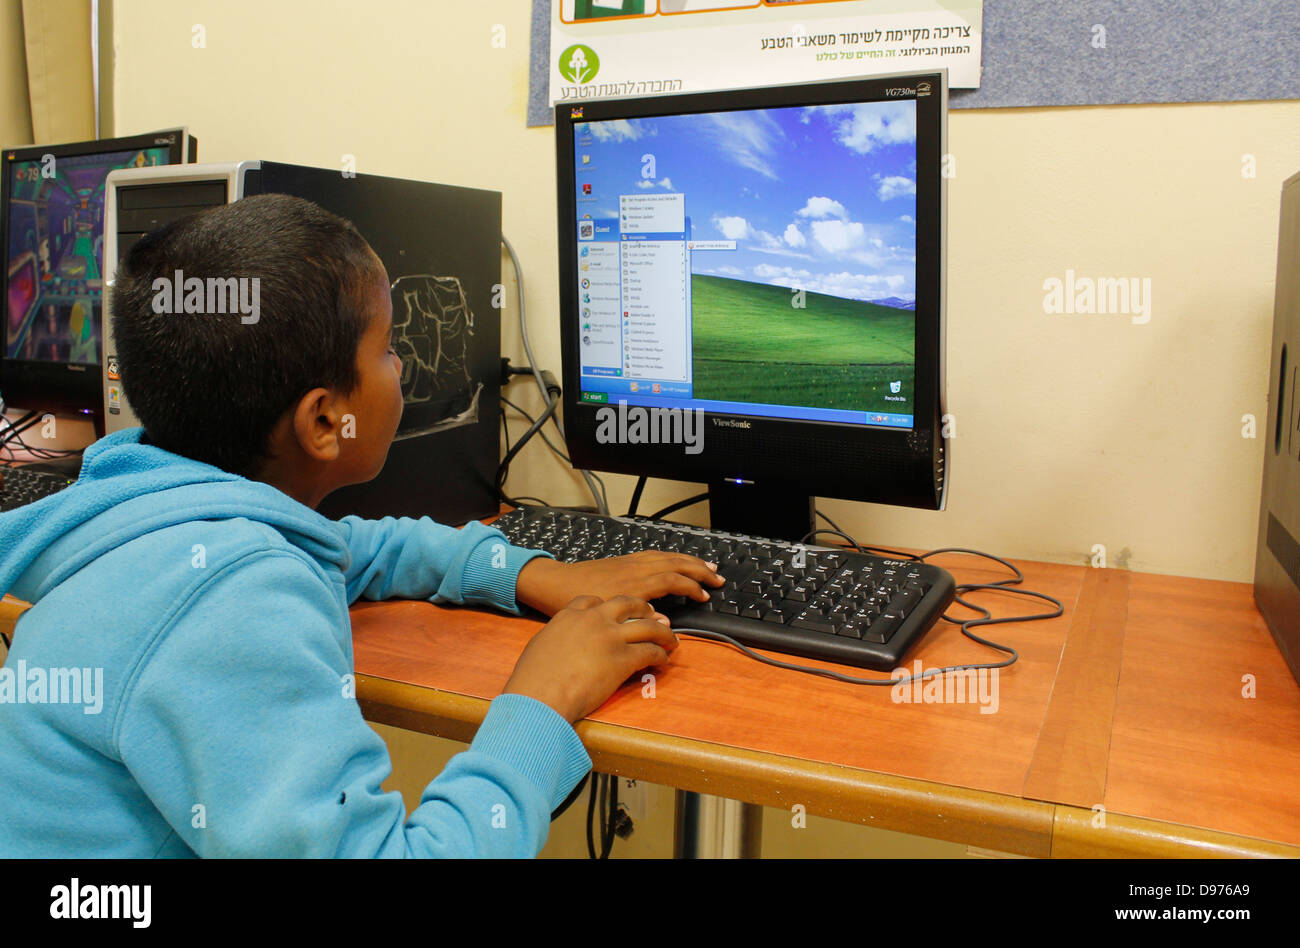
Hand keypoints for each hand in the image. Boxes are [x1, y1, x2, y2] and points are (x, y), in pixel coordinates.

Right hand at [503, 595, 679, 722]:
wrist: (540, 695)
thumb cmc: (533, 679)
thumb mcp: (540, 646)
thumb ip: (556, 638)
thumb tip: (560, 645)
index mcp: (570, 615)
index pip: (595, 600)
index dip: (609, 604)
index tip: (617, 611)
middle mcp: (593, 620)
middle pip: (628, 604)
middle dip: (644, 608)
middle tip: (653, 615)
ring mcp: (610, 637)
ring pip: (648, 626)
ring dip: (663, 632)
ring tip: (671, 639)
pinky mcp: (623, 659)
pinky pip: (650, 651)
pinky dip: (660, 655)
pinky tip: (663, 661)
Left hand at [515, 552, 725, 617]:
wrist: (554, 584)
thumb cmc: (576, 604)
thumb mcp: (606, 619)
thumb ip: (637, 620)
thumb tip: (665, 621)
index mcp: (634, 584)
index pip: (674, 581)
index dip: (693, 588)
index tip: (706, 598)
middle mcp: (635, 569)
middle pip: (675, 564)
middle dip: (699, 569)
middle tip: (718, 577)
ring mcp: (629, 563)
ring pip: (666, 557)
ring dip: (688, 560)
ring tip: (706, 565)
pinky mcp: (622, 561)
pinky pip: (654, 554)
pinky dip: (671, 556)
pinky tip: (676, 560)